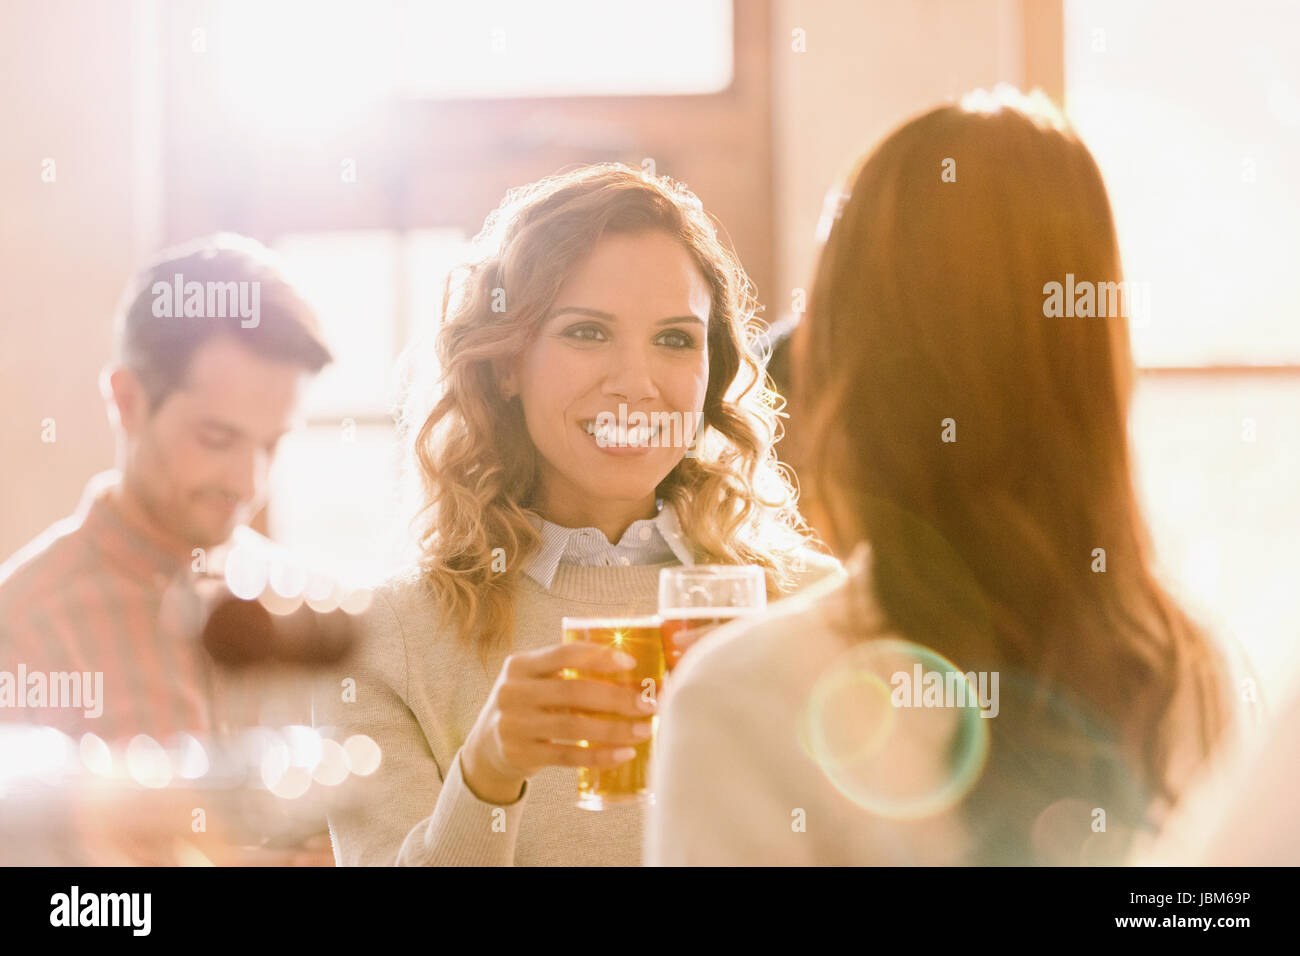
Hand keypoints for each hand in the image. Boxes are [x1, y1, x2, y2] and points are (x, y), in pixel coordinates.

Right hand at [461, 642, 656, 803]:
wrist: (486, 746)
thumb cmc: (526, 705)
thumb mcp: (533, 681)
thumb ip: (567, 673)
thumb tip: (631, 675)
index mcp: (519, 665)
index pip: (564, 653)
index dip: (599, 656)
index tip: (631, 664)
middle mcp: (513, 692)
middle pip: (574, 692)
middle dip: (617, 698)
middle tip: (648, 704)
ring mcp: (514, 725)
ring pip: (574, 726)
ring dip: (614, 729)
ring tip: (642, 730)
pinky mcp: (521, 755)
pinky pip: (568, 756)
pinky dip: (599, 756)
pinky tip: (624, 753)